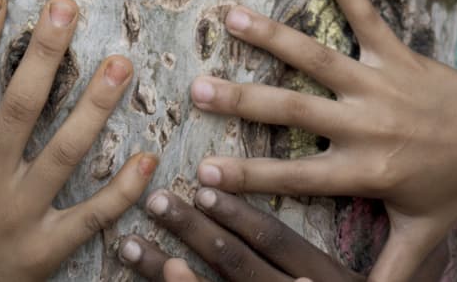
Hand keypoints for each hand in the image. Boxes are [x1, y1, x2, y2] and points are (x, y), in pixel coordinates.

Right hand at [0, 0, 154, 281]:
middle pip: (22, 106)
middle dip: (46, 52)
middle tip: (68, 6)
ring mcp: (18, 217)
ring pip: (66, 152)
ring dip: (96, 106)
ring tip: (122, 64)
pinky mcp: (44, 252)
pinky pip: (90, 217)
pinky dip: (122, 191)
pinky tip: (148, 157)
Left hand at [118, 187, 356, 281]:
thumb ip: (318, 267)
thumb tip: (291, 250)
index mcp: (326, 279)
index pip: (276, 239)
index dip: (238, 212)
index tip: (202, 184)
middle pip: (238, 264)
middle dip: (193, 229)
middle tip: (156, 201)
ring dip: (165, 271)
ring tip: (130, 245)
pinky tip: (161, 278)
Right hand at [184, 0, 456, 281]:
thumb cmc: (454, 186)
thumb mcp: (419, 235)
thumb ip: (388, 274)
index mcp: (367, 171)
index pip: (297, 179)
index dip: (248, 178)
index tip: (202, 174)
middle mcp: (368, 125)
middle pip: (296, 112)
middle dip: (243, 101)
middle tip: (197, 88)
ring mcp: (381, 84)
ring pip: (320, 58)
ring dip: (274, 36)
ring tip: (231, 16)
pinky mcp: (397, 53)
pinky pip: (368, 17)